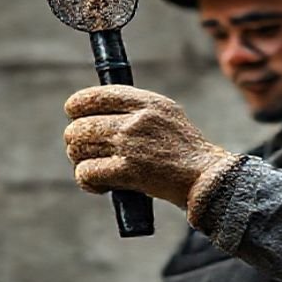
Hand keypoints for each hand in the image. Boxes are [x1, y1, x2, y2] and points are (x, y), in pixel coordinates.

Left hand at [64, 85, 234, 208]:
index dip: (76, 106)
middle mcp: (137, 119)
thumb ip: (136, 108)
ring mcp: (131, 144)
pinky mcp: (128, 171)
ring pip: (79, 148)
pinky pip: (86, 172)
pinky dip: (87, 181)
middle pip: (80, 125)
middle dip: (77, 141)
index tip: (74, 115)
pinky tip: (99, 185)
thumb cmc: (185, 151)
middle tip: (87, 152)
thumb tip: (95, 110)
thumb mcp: (166, 114)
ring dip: (81, 161)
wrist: (207, 179)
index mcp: (147, 102)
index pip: (95, 96)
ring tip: (96, 168)